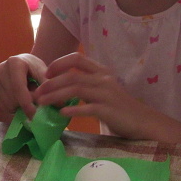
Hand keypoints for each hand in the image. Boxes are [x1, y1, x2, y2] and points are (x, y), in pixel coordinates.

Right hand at [0, 53, 46, 119]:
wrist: (22, 64)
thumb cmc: (34, 69)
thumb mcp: (43, 73)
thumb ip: (49, 87)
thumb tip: (59, 104)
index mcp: (14, 62)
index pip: (18, 88)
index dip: (27, 104)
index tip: (35, 115)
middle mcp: (0, 68)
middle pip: (12, 97)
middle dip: (25, 106)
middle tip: (35, 104)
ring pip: (7, 103)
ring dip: (19, 107)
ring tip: (27, 97)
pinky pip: (2, 105)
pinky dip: (12, 107)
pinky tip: (18, 99)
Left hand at [34, 52, 151, 137]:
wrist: (143, 122)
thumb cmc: (119, 108)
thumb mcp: (102, 91)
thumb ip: (85, 86)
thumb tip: (58, 89)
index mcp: (101, 71)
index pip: (77, 58)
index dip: (59, 63)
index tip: (46, 73)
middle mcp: (103, 79)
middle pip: (72, 76)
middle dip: (51, 84)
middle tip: (37, 93)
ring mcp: (107, 94)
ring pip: (76, 89)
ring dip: (55, 96)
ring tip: (42, 103)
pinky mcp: (109, 110)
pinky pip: (88, 108)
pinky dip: (74, 110)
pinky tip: (62, 113)